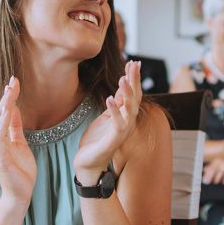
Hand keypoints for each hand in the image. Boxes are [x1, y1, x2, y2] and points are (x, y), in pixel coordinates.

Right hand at [0, 77, 36, 204]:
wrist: (20, 193)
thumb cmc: (20, 170)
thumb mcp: (20, 142)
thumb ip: (14, 126)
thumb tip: (12, 108)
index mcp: (2, 135)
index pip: (4, 111)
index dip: (9, 96)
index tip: (14, 80)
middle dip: (6, 97)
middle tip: (13, 80)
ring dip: (3, 107)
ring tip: (9, 92)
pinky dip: (1, 124)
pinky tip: (5, 112)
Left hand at [74, 61, 141, 182]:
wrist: (89, 162)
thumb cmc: (98, 139)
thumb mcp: (107, 116)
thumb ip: (116, 103)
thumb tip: (123, 85)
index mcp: (125, 116)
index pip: (133, 93)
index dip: (134, 78)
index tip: (134, 62)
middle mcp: (127, 122)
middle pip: (135, 98)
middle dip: (134, 81)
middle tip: (133, 64)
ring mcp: (121, 131)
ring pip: (129, 110)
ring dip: (127, 94)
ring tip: (123, 79)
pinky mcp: (112, 140)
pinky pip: (117, 123)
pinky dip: (114, 111)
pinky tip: (109, 98)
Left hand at [203, 152, 223, 184]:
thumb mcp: (220, 161)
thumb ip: (212, 165)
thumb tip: (204, 170)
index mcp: (218, 159)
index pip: (210, 167)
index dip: (206, 173)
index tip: (203, 179)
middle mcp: (222, 161)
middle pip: (214, 169)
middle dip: (209, 176)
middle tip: (206, 182)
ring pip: (221, 172)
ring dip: (217, 178)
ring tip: (215, 182)